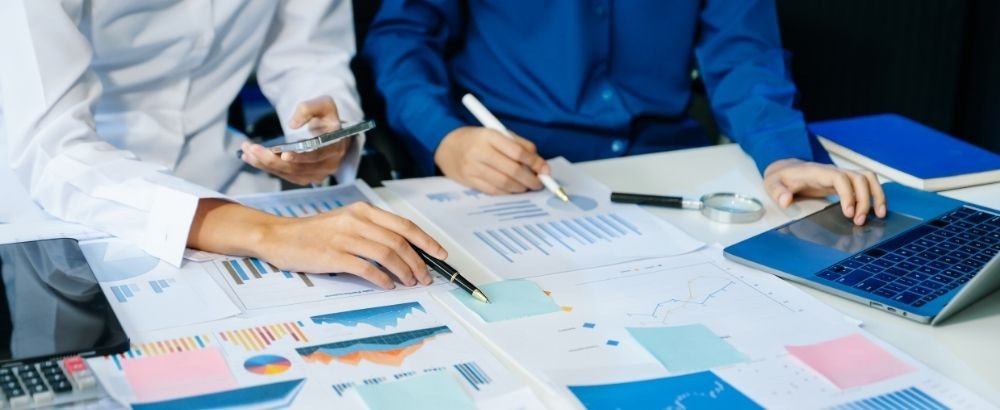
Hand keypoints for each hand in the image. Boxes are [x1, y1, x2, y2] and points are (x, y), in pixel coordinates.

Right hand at [188, 200, 447, 288]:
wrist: (279, 236)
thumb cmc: (314, 232)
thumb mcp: (347, 222)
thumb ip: (372, 230)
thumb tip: (403, 249)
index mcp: (364, 211)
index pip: (404, 225)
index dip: (426, 241)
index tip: (440, 254)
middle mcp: (357, 221)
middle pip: (399, 241)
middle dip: (418, 262)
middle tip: (426, 277)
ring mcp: (345, 237)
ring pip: (387, 254)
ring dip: (404, 271)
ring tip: (410, 283)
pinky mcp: (333, 255)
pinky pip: (366, 267)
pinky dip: (381, 278)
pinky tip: (388, 286)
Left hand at [241, 96, 348, 184]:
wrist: (330, 131)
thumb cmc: (326, 117)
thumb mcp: (323, 104)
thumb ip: (308, 108)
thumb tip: (292, 124)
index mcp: (334, 147)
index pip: (317, 155)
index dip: (300, 157)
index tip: (283, 154)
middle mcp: (328, 165)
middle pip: (297, 167)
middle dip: (271, 159)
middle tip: (251, 148)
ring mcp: (316, 174)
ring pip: (288, 173)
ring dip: (265, 164)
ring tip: (246, 152)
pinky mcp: (305, 177)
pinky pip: (284, 175)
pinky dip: (267, 167)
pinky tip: (253, 158)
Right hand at [435, 126, 548, 194]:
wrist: (446, 146)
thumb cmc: (478, 139)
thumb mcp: (497, 133)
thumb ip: (520, 145)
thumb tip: (540, 164)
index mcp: (489, 135)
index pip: (517, 151)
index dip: (535, 162)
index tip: (545, 169)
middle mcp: (480, 151)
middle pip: (512, 170)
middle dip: (530, 179)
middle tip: (539, 183)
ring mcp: (473, 168)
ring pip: (504, 182)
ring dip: (520, 187)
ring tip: (527, 186)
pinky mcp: (469, 181)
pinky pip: (494, 190)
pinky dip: (507, 192)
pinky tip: (513, 189)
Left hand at [763, 159, 886, 225]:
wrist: (785, 170)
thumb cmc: (781, 178)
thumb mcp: (772, 184)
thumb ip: (778, 192)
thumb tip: (785, 201)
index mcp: (817, 172)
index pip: (841, 178)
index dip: (848, 194)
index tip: (848, 213)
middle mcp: (833, 171)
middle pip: (860, 178)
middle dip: (864, 200)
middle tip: (858, 221)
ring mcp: (841, 175)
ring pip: (868, 178)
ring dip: (876, 196)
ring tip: (878, 216)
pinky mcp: (844, 182)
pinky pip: (866, 184)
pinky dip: (875, 195)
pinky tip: (876, 211)